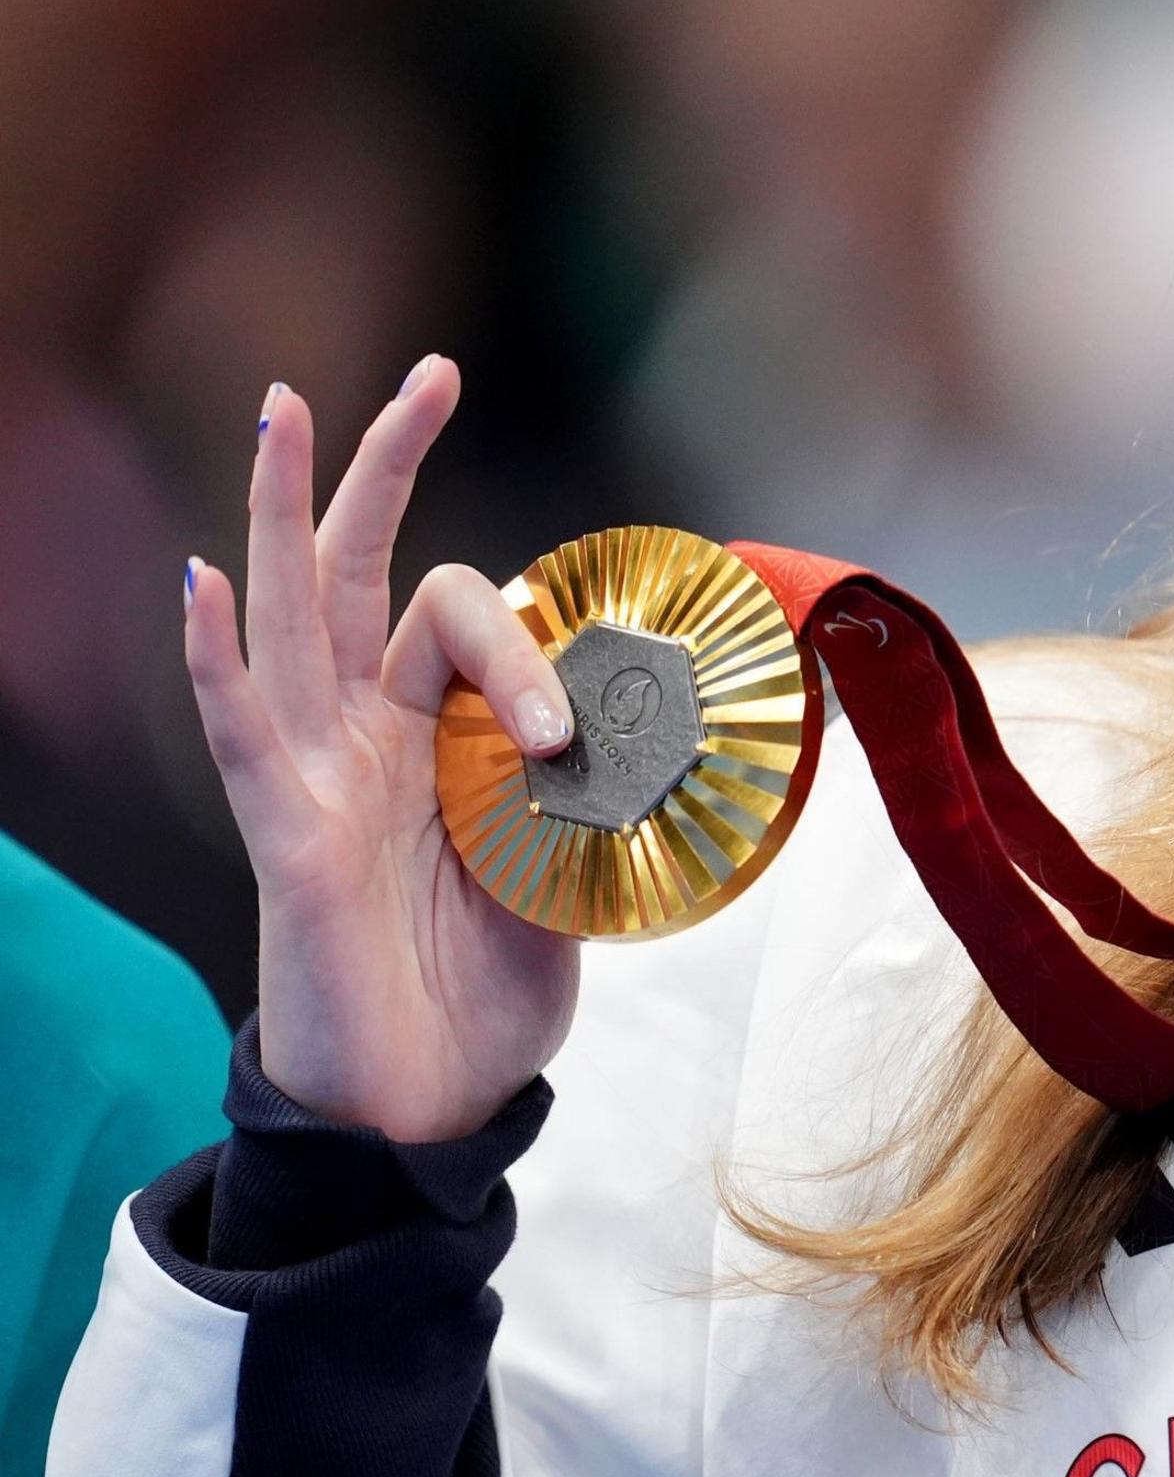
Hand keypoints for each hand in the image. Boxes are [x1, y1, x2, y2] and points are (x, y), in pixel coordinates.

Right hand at [183, 359, 581, 1140]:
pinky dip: (219, 654)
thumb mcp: (574, 872)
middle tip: (431, 369)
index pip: (467, 617)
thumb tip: (668, 748)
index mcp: (437, 736)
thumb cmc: (485, 990)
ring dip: (283, 507)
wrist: (433, 1107)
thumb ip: (600, 800)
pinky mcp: (285, 834)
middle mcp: (365, 734)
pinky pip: (241, 729)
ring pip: (290, 614)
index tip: (591, 710)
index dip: (537, 626)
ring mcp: (315, 773)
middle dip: (391, 465)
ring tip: (280, 407)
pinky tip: (203, 582)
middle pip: (364, 570)